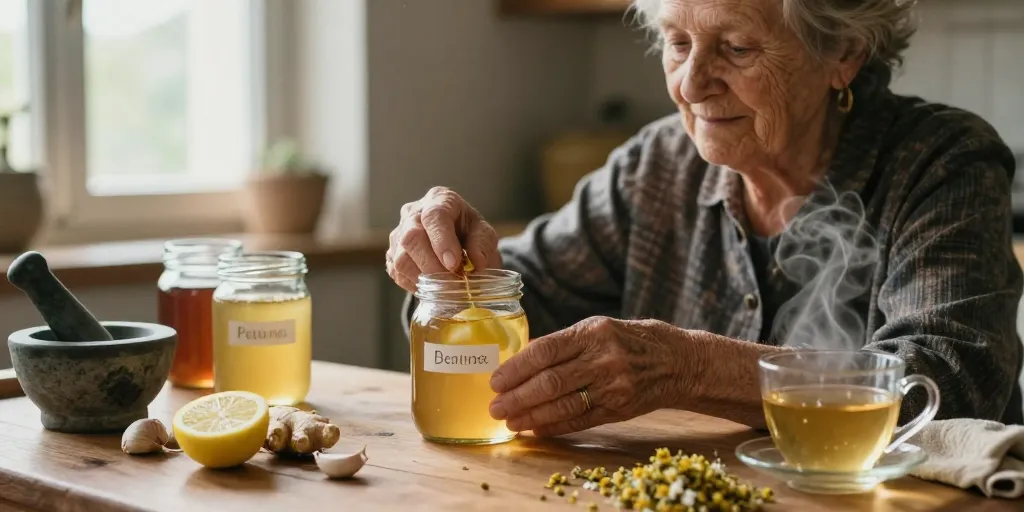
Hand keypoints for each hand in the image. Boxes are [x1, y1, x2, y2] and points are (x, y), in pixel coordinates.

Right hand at [385, 186, 501, 291]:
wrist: (457, 241)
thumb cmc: (469, 232)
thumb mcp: (484, 233)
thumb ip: (482, 244)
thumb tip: (476, 263)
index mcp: (439, 199)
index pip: (434, 216)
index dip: (442, 242)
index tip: (454, 264)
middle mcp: (413, 212)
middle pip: (411, 237)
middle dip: (433, 265)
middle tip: (453, 282)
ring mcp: (398, 233)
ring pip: (401, 259)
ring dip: (425, 279)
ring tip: (446, 286)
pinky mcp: (391, 253)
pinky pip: (397, 273)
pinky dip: (415, 285)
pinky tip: (432, 286)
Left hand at [487, 317, 686, 436]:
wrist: (676, 361)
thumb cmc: (628, 340)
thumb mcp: (597, 329)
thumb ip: (563, 343)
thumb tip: (519, 360)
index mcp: (593, 332)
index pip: (545, 351)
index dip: (516, 368)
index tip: (496, 380)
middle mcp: (604, 359)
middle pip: (550, 381)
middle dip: (517, 396)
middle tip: (495, 406)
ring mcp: (614, 386)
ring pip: (563, 404)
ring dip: (531, 416)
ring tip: (510, 421)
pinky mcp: (619, 409)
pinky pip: (580, 420)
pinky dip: (554, 426)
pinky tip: (535, 428)